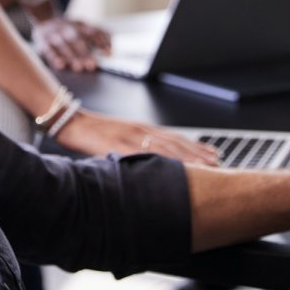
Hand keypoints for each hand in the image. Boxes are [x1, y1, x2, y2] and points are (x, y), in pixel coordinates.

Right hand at [31, 16, 111, 72]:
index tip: (109, 53)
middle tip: (92, 65)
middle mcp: (67, 28)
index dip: (101, 41)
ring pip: (63, 44)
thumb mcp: (84, 27)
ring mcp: (54, 34)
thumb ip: (99, 36)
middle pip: (76, 38)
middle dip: (84, 52)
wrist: (45, 19)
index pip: (92, 31)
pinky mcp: (43, 42)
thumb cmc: (69, 29)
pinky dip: (54, 57)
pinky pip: (48, 49)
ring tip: (78, 67)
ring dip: (71, 56)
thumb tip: (112, 50)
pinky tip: (60, 65)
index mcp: (79, 25)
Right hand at [57, 108, 218, 165]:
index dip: (196, 147)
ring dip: (189, 158)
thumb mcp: (117, 138)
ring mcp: (131, 136)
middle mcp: (141, 130)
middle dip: (199, 154)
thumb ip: (134, 148)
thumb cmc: (91, 132)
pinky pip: (145, 154)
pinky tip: (175, 168)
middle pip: (176, 144)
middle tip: (219, 163)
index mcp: (141, 129)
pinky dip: (162, 161)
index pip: (175, 138)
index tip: (214, 154)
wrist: (70, 121)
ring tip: (207, 166)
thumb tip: (151, 163)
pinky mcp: (119, 144)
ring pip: (167, 148)